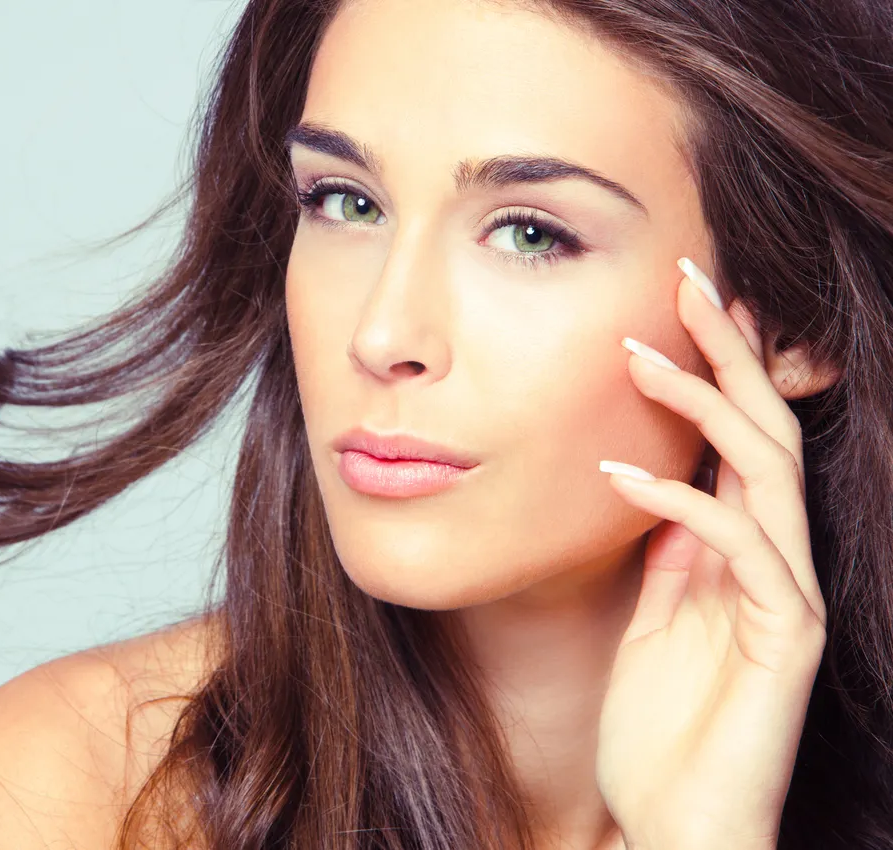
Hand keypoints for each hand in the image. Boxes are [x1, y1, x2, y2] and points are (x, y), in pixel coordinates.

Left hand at [594, 259, 827, 849]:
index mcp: (742, 551)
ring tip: (640, 354)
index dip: (721, 366)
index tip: (682, 301)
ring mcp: (789, 597)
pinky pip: (745, 548)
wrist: (676, 822)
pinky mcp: (787, 638)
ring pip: (767, 470)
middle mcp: (778, 561)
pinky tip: (617, 473)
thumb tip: (659, 483)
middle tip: (689, 280)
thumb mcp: (654, 619)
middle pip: (767, 430)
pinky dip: (680, 501)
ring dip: (707, 404)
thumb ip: (670, 554)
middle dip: (731, 352)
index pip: (740, 437)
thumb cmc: (660, 727)